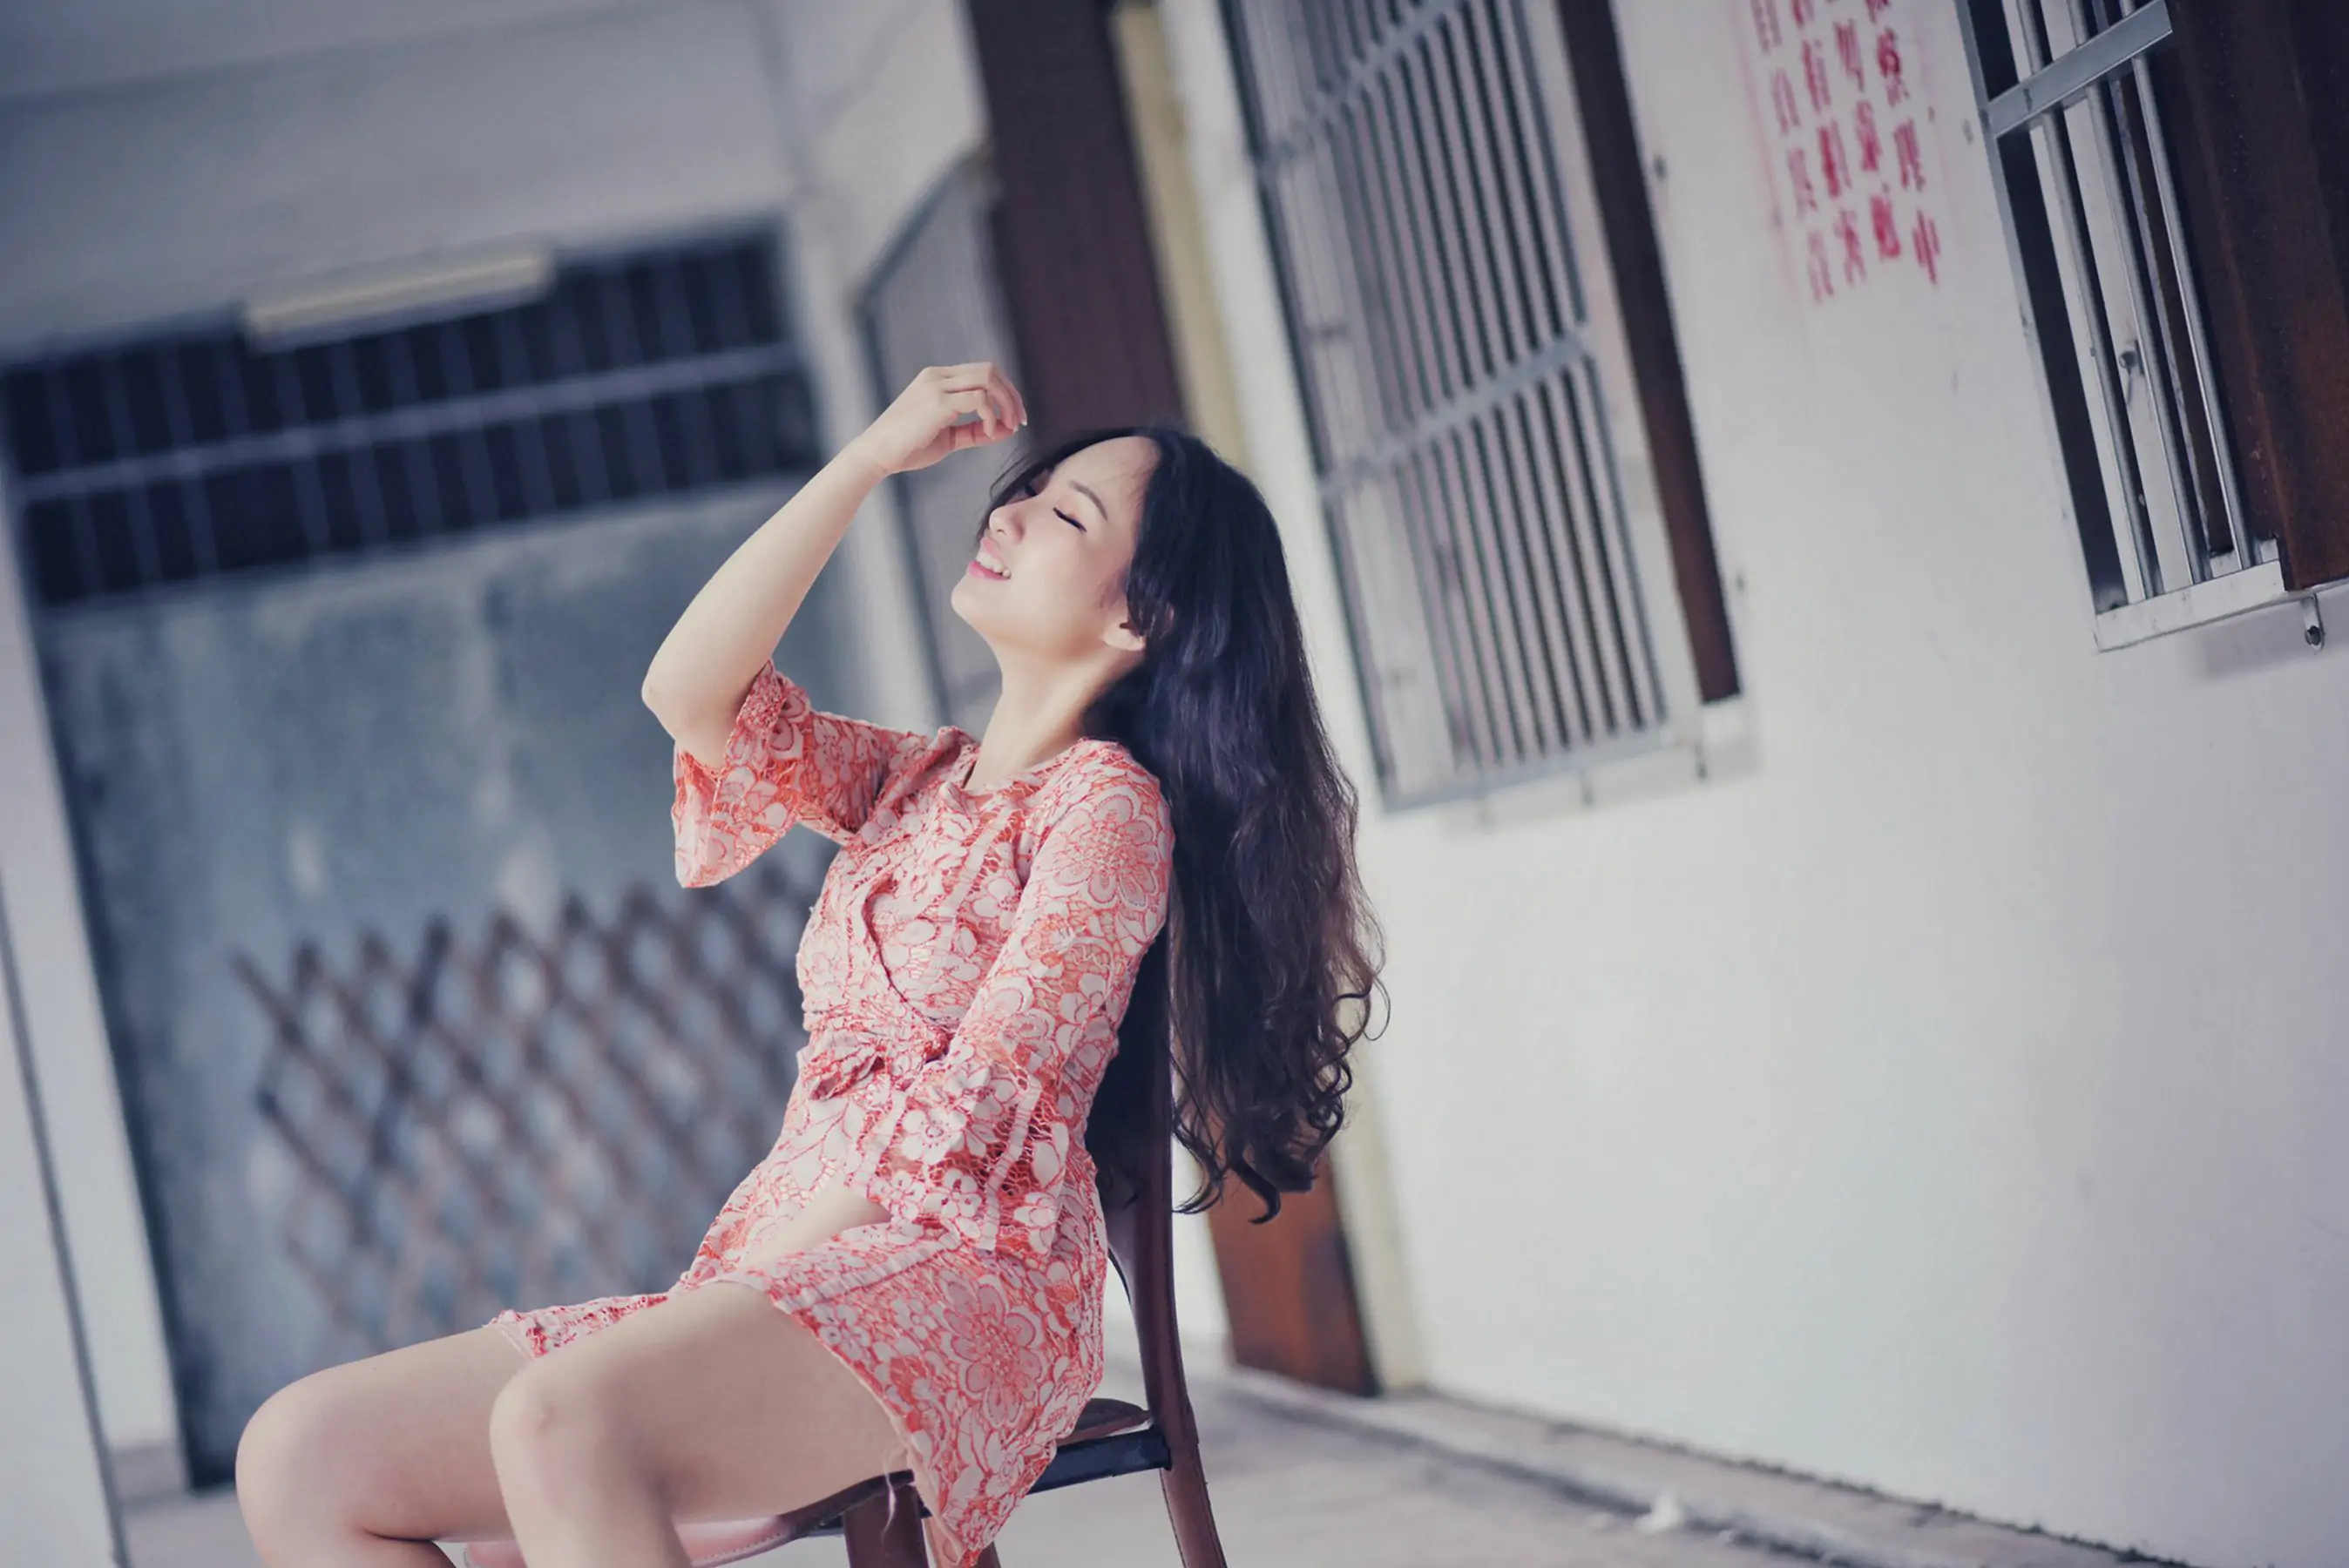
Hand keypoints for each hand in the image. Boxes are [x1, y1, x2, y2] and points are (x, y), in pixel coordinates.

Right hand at [843, 362, 1028, 479]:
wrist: (876, 455)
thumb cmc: (907, 448)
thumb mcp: (948, 438)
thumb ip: (975, 431)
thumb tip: (1006, 429)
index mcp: (937, 379)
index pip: (982, 372)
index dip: (1005, 392)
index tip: (1015, 417)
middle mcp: (937, 376)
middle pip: (990, 370)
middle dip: (1011, 395)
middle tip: (1019, 421)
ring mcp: (936, 385)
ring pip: (987, 378)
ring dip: (1006, 402)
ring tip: (1008, 426)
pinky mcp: (937, 401)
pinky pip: (979, 398)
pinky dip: (991, 415)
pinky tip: (989, 432)